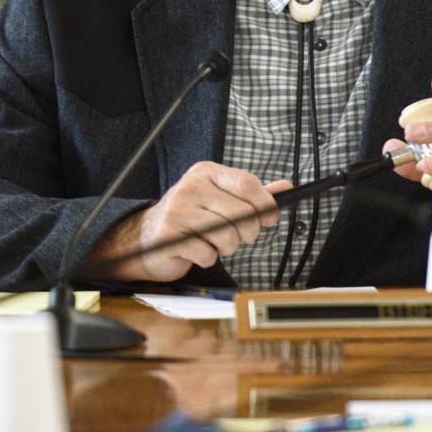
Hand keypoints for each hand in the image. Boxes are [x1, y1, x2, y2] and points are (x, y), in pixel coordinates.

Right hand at [91, 162, 289, 282]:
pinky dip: (207, 258)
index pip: (247, 183)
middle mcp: (190, 188)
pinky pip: (207, 254)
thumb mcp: (219, 199)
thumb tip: (285, 188)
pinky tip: (196, 251)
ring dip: (226, 248)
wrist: (146, 237)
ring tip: (212, 243)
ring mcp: (177, 211)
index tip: (271, 217)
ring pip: (227, 236)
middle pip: (242, 214)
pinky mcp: (169, 236)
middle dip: (246, 233)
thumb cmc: (188, 218)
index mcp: (205, 173)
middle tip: (236, 236)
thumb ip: (251, 194)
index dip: (265, 204)